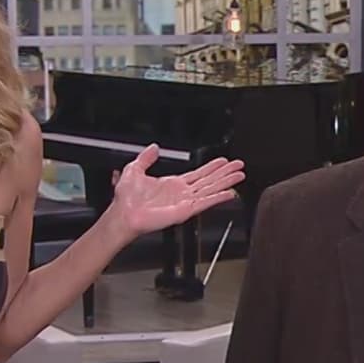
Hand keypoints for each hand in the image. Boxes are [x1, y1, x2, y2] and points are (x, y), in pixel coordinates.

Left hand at [106, 145, 244, 238]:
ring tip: (239, 175)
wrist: (124, 214)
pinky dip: (218, 198)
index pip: (198, 174)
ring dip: (226, 182)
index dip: (212, 167)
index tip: (223, 161)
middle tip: (239, 166)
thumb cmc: (127, 199)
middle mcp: (181, 193)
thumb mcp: (134, 169)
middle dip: (225, 173)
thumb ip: (146, 158)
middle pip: (209, 181)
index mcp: (172, 184)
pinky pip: (205, 202)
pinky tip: (229, 193)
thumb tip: (153, 148)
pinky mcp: (185, 211)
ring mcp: (185, 202)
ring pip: (211, 189)